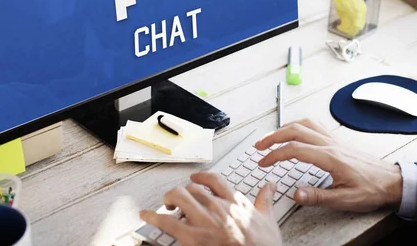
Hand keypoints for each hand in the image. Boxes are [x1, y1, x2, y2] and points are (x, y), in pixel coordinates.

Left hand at [139, 172, 281, 245]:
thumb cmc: (263, 245)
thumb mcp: (268, 220)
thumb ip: (265, 199)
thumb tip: (270, 185)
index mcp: (234, 201)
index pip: (214, 179)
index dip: (201, 177)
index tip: (196, 178)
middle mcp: (217, 206)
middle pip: (192, 188)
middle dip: (183, 192)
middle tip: (178, 199)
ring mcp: (204, 221)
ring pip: (178, 197)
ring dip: (169, 199)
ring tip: (166, 205)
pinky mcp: (192, 237)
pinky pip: (167, 222)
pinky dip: (153, 217)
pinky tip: (145, 215)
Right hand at [254, 118, 401, 212]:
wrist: (392, 181)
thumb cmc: (372, 189)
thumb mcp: (345, 199)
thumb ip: (318, 196)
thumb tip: (296, 194)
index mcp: (329, 157)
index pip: (294, 149)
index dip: (275, 155)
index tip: (263, 162)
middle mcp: (330, 144)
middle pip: (295, 130)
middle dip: (273, 136)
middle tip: (259, 146)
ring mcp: (334, 139)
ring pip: (304, 124)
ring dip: (284, 128)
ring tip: (271, 137)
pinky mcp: (337, 140)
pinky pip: (314, 125)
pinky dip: (298, 125)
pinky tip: (295, 131)